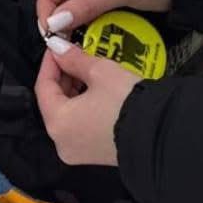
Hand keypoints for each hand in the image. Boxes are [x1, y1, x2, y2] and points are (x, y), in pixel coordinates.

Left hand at [34, 37, 140, 166]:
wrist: (160, 133)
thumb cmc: (126, 101)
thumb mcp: (101, 72)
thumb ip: (75, 59)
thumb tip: (59, 49)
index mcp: (57, 123)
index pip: (43, 87)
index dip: (49, 63)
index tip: (57, 46)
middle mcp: (61, 142)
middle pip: (53, 103)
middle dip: (62, 77)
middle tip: (73, 55)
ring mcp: (78, 152)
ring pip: (66, 116)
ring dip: (73, 92)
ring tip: (86, 71)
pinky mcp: (93, 156)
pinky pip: (79, 127)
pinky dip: (82, 109)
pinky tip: (95, 92)